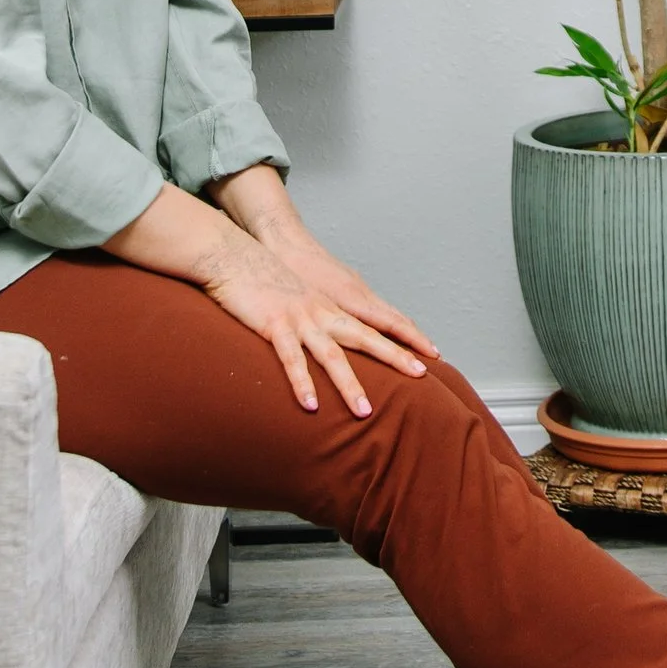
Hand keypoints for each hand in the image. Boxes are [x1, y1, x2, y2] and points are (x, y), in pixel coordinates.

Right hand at [197, 225, 431, 415]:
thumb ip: (322, 314)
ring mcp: (301, 319)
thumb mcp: (304, 296)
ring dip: (350, 384)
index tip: (429, 354)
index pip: (377, 323)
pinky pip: (292, 359)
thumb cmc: (267, 278)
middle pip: (366, 337)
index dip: (403, 338)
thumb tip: (337, 331)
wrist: (237, 256)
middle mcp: (323, 312)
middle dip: (395, 357)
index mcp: (331, 306)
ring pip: (332, 355)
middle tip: (421, 375)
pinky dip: (302, 383)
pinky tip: (311, 405)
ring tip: (365, 412)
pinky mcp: (275, 325)